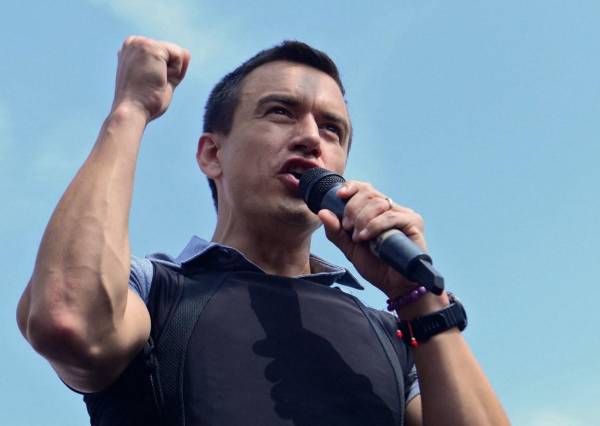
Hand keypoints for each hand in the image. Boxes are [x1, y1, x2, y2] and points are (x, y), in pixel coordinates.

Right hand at [111, 36, 189, 121]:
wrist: (132, 111)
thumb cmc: (144, 102)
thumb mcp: (162, 81)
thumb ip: (174, 67)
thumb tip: (187, 52)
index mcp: (132, 50)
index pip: (163, 56)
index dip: (164, 73)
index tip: (147, 84)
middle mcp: (134, 42)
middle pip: (170, 53)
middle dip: (168, 72)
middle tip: (151, 85)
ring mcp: (141, 43)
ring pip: (176, 53)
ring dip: (172, 73)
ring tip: (154, 82)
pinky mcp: (151, 47)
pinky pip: (179, 55)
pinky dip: (175, 71)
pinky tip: (158, 79)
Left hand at [318, 181, 438, 304]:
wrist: (395, 286)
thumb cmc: (376, 266)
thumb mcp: (350, 248)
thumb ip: (336, 232)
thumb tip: (322, 212)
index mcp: (378, 211)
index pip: (365, 188)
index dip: (352, 188)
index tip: (339, 196)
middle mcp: (392, 209)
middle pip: (369, 193)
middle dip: (353, 209)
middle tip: (348, 228)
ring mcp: (404, 215)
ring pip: (378, 203)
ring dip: (362, 219)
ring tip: (358, 237)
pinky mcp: (413, 224)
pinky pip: (390, 216)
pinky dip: (374, 225)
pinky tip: (366, 237)